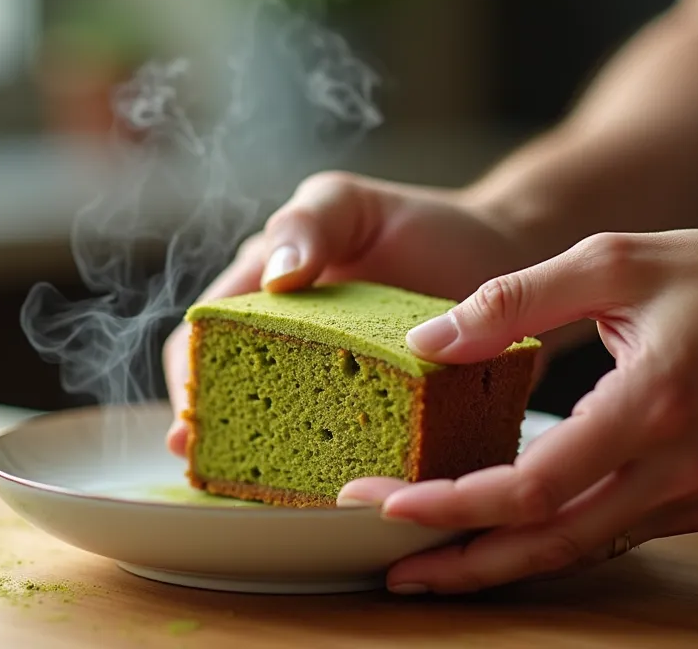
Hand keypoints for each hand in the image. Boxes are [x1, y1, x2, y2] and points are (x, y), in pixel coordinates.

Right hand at [162, 171, 547, 455]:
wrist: (508, 256)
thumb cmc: (426, 224)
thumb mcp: (357, 203)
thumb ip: (310, 221)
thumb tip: (277, 274)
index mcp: (267, 295)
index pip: (203, 339)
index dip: (189, 380)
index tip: (191, 416)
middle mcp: (292, 350)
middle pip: (232, 400)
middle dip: (217, 436)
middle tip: (211, 466)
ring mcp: (335, 392)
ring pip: (283, 438)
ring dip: (269, 467)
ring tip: (266, 491)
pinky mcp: (383, 424)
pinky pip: (349, 460)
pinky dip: (336, 478)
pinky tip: (338, 493)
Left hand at [339, 229, 697, 593]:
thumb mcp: (618, 261)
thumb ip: (516, 298)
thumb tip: (428, 340)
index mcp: (651, 405)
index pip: (534, 485)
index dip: (454, 505)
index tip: (383, 502)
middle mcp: (672, 469)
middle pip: (547, 544)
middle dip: (458, 561)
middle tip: (383, 561)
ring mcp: (687, 497)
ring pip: (573, 552)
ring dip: (494, 564)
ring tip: (422, 564)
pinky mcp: (693, 504)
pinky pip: (603, 536)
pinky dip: (541, 545)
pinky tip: (493, 535)